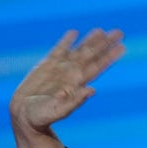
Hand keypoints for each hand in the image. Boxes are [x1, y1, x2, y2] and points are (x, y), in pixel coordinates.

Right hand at [10, 28, 125, 133]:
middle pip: (92, 56)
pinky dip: (66, 41)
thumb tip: (91, 90)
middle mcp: (72, 74)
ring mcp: (60, 68)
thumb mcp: (60, 111)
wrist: (24, 114)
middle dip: (104, 44)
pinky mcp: (46, 65)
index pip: (98, 67)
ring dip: (89, 40)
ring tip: (100, 30)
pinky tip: (74, 32)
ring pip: (78, 50)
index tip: (122, 48)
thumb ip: (76, 101)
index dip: (109, 57)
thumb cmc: (42, 117)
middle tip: (118, 33)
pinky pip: (58, 50)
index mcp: (78, 84)